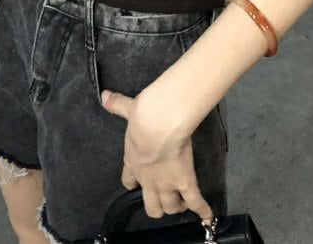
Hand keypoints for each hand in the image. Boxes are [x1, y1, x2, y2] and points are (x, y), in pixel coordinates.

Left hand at [100, 87, 212, 223]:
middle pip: (151, 205)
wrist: (159, 123)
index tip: (137, 182)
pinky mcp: (184, 182)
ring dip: (177, 206)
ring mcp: (167, 183)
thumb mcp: (127, 110)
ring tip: (183, 202)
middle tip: (164, 198)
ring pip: (170, 206)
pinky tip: (207, 217)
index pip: (129, 181)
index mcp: (133, 162)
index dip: (134, 183)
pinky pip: (195, 200)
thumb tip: (105, 96)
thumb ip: (117, 105)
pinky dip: (202, 210)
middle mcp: (148, 179)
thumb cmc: (143, 116)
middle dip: (158, 205)